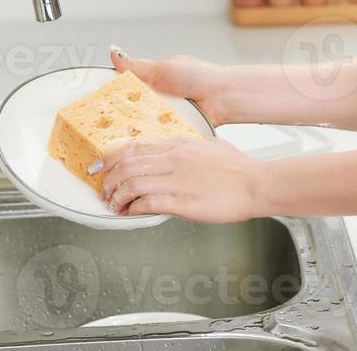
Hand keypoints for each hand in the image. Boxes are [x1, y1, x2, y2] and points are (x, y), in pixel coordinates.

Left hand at [95, 136, 261, 222]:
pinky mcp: (179, 201)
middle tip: (103, 190)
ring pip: (130, 183)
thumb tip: (179, 150)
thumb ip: (190, 147)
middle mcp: (172, 159)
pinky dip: (131, 209)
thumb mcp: (211, 146)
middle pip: (126, 165)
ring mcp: (175, 179)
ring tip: (113, 204)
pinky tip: (129, 213)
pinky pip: (145, 203)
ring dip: (116, 196)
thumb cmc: (238, 169)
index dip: (111, 158)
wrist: (254, 184)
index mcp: (179, 144)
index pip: (134, 147)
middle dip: (108, 179)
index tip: (102, 166)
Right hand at [109, 46, 232, 125]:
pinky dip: (150, 135)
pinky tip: (145, 136)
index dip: (111, 92)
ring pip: (139, 123)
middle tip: (112, 115)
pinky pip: (154, 134)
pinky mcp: (169, 129)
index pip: (124, 85)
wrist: (223, 97)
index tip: (97, 98)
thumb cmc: (200, 77)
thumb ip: (137, 66)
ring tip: (129, 126)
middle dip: (121, 112)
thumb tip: (115, 53)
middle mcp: (156, 97)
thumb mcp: (163, 68)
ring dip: (136, 125)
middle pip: (128, 107)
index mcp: (153, 78)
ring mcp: (162, 114)